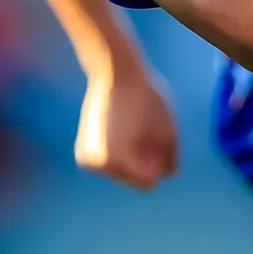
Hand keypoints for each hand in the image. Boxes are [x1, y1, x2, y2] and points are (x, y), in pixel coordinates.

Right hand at [75, 58, 178, 189]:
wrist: (113, 71)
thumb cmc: (146, 97)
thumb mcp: (169, 130)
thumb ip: (169, 159)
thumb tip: (162, 174)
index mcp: (115, 160)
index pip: (148, 182)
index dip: (156, 162)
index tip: (152, 138)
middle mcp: (96, 164)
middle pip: (133, 178)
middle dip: (143, 161)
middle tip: (141, 129)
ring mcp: (86, 159)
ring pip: (121, 172)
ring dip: (131, 158)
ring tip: (130, 127)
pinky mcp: (82, 153)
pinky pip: (110, 165)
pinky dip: (118, 154)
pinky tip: (119, 129)